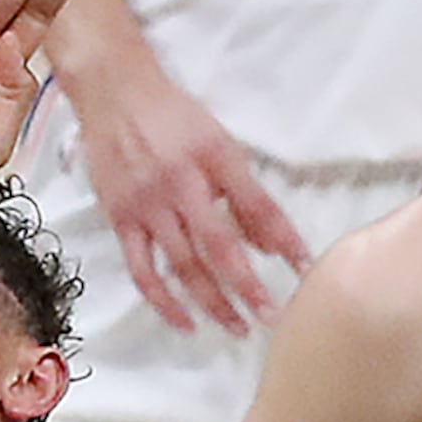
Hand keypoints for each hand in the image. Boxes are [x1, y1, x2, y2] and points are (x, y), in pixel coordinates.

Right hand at [65, 45, 309, 334]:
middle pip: (218, 245)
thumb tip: (272, 246)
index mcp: (213, 157)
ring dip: (212, 302)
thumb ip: (245, 193)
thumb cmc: (175, 118)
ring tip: (238, 327)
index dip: (284, 238)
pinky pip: (143, 270)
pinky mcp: (120, 220)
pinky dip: (164, 302)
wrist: (114, 93)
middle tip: (272, 317)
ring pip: (183, 265)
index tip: (306, 269)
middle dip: (248, 285)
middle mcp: (180, 183)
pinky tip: (186, 323)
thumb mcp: (219, 142)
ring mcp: (147, 205)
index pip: (257, 205)